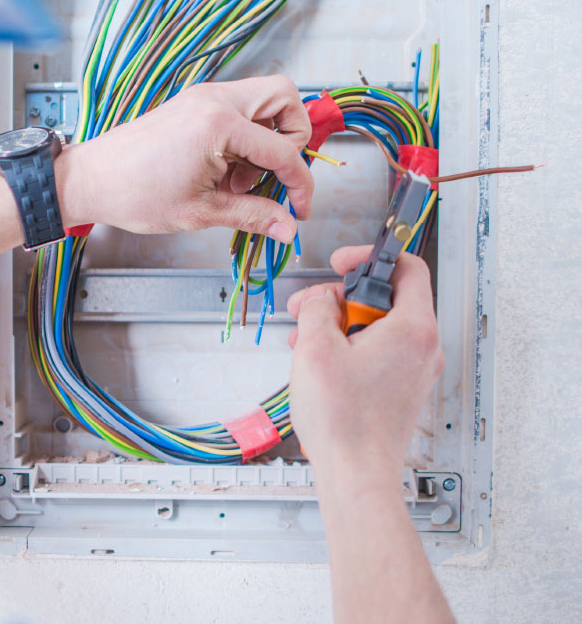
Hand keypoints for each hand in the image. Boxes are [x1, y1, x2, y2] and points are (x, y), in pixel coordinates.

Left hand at [56, 75, 312, 242]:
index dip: (300, 184)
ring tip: (240, 180)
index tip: (298, 209)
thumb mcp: (201, 212)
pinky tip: (225, 170)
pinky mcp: (193, 104)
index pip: (285, 149)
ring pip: (264, 100)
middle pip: (285, 98)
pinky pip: (238, 110)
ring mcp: (203, 97)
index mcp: (220, 124)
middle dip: (293, 138)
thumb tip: (287, 227)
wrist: (90, 179)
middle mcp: (215, 99)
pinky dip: (245, 136)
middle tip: (274, 176)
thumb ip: (253, 216)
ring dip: (268, 138)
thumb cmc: (133, 192)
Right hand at [286, 246, 442, 482]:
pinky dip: (348, 348)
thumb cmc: (344, 421)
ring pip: (377, 326)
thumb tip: (320, 301)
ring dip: (338, 325)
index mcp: (413, 328)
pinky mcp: (401, 388)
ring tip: (307, 340)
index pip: (407, 267)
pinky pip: (377, 352)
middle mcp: (422, 347)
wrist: (356, 472)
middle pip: (384, 298)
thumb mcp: (315, 346)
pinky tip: (320, 363)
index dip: (369, 257)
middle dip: (340, 298)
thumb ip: (317, 308)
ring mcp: (414, 370)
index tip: (340, 264)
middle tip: (310, 308)